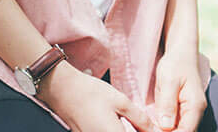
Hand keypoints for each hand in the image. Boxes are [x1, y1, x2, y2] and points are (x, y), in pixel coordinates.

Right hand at [40, 61, 160, 131]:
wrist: (61, 89)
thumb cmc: (90, 92)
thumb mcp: (120, 101)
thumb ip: (140, 119)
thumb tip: (155, 131)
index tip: (151, 129)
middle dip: (136, 131)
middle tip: (142, 125)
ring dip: (124, 130)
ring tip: (132, 124)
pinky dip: (113, 131)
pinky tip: (116, 124)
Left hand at [150, 53, 206, 131]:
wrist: (180, 53)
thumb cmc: (175, 63)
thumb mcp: (168, 80)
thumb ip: (168, 103)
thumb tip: (166, 127)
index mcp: (195, 106)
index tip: (151, 131)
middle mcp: (195, 113)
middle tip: (146, 128)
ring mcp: (188, 112)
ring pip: (177, 129)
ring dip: (162, 130)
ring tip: (146, 126)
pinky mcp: (180, 110)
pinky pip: (173, 123)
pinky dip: (162, 125)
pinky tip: (150, 122)